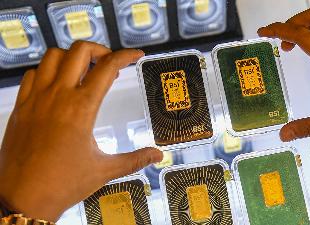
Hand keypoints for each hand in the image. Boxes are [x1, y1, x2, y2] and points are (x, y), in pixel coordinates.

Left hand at [0, 41, 162, 221]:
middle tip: (109, 63)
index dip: (126, 56)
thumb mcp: (104, 170)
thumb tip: (158, 155)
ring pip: (53, 56)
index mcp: (82, 108)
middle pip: (79, 51)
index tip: (136, 55)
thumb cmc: (63, 184)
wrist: (23, 198)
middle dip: (100, 50)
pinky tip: (57, 84)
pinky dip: (48, 70)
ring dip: (72, 56)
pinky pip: (33, 73)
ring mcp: (36, 98)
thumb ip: (135, 159)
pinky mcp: (21, 106)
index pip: (107, 67)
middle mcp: (58, 96)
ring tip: (84, 70)